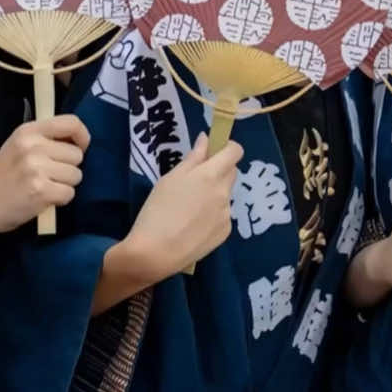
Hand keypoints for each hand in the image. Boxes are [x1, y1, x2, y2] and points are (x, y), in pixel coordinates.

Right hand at [0, 116, 90, 233]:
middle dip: (69, 167)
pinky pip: (70, 192)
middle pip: (77, 155)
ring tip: (46, 185)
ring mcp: (36, 168)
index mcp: (29, 131)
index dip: (83, 137)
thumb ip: (46, 138)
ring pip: (76, 175)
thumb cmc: (7, 173)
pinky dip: (61, 199)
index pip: (72, 123)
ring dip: (65, 184)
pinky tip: (45, 197)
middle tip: (49, 174)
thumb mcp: (20, 144)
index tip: (79, 148)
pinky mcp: (41, 190)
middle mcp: (33, 146)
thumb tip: (79, 141)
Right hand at [119, 133, 242, 281]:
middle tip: (196, 180)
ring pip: (225, 195)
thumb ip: (193, 158)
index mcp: (211, 175)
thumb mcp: (170, 179)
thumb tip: (206, 139)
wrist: (156, 252)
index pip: (235, 152)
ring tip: (189, 209)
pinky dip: (212, 215)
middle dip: (219, 170)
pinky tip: (193, 225)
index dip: (228, 148)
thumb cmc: (157, 210)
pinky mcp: (226, 232)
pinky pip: (223, 215)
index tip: (215, 151)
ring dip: (214, 194)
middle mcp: (224, 193)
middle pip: (231, 172)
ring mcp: (227, 214)